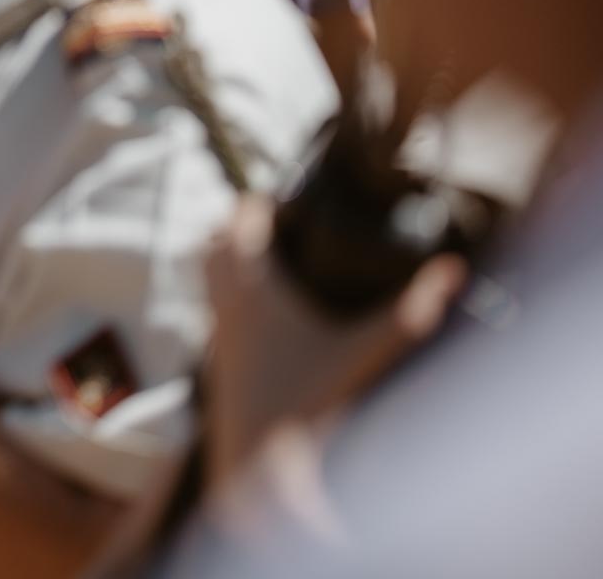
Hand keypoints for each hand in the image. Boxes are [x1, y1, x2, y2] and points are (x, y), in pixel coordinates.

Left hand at [202, 195, 466, 488]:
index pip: (241, 221)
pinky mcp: (216, 360)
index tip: (291, 197)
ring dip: (229, 256)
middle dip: (241, 224)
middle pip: (215, 241)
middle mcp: (225, 304)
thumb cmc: (311, 405)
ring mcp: (215, 333)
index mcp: (252, 289)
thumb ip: (413, 311)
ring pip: (207, 274)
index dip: (261, 204)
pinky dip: (229, 292)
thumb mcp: (367, 353)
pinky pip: (213, 307)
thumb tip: (456, 268)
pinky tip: (267, 309)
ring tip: (275, 254)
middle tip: (284, 221)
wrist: (257, 467)